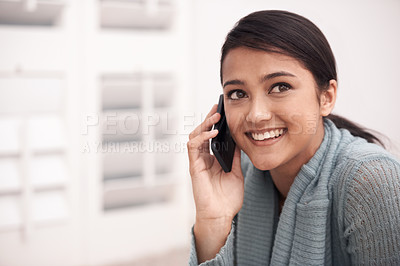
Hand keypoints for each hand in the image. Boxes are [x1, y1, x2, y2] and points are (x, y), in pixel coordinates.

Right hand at [187, 104, 243, 261]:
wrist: (221, 215)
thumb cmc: (227, 198)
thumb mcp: (236, 172)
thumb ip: (234, 157)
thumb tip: (238, 140)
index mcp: (212, 159)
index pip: (211, 136)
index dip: (215, 124)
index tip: (223, 112)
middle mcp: (203, 158)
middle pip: (202, 133)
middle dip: (208, 119)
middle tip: (217, 108)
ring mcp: (198, 161)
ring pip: (195, 136)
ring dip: (204, 125)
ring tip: (215, 116)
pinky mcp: (194, 166)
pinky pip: (193, 147)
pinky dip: (201, 137)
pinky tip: (211, 133)